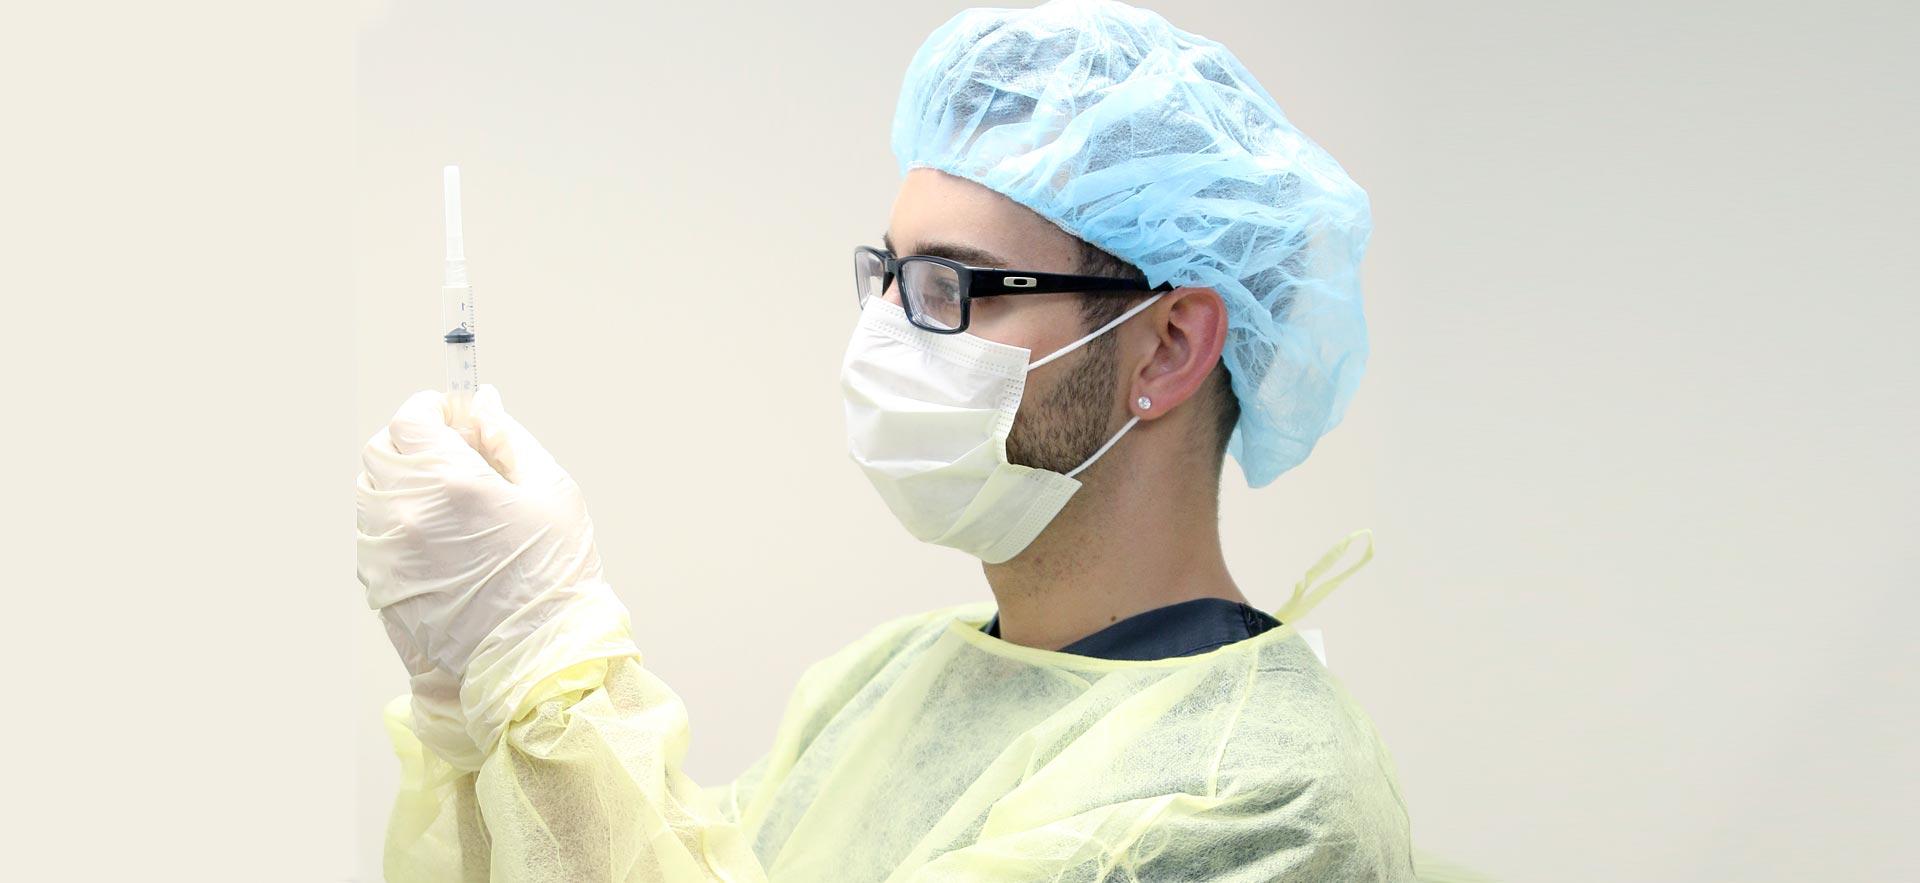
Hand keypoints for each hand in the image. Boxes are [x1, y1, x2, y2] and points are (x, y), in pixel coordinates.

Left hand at [357, 385, 636, 765]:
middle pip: (379, 450)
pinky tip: (435, 539)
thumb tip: (484, 406)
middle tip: (450, 452)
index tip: (452, 413)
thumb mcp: (551, 491)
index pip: (410, 418)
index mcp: (450, 481)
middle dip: (411, 441)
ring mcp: (386, 553)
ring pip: (368, 493)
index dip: (432, 408)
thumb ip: (509, 439)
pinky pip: (370, 536)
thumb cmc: (555, 577)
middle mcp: (406, 513)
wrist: (538, 659)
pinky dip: (393, 523)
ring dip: (397, 482)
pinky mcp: (379, 587)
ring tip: (443, 499)